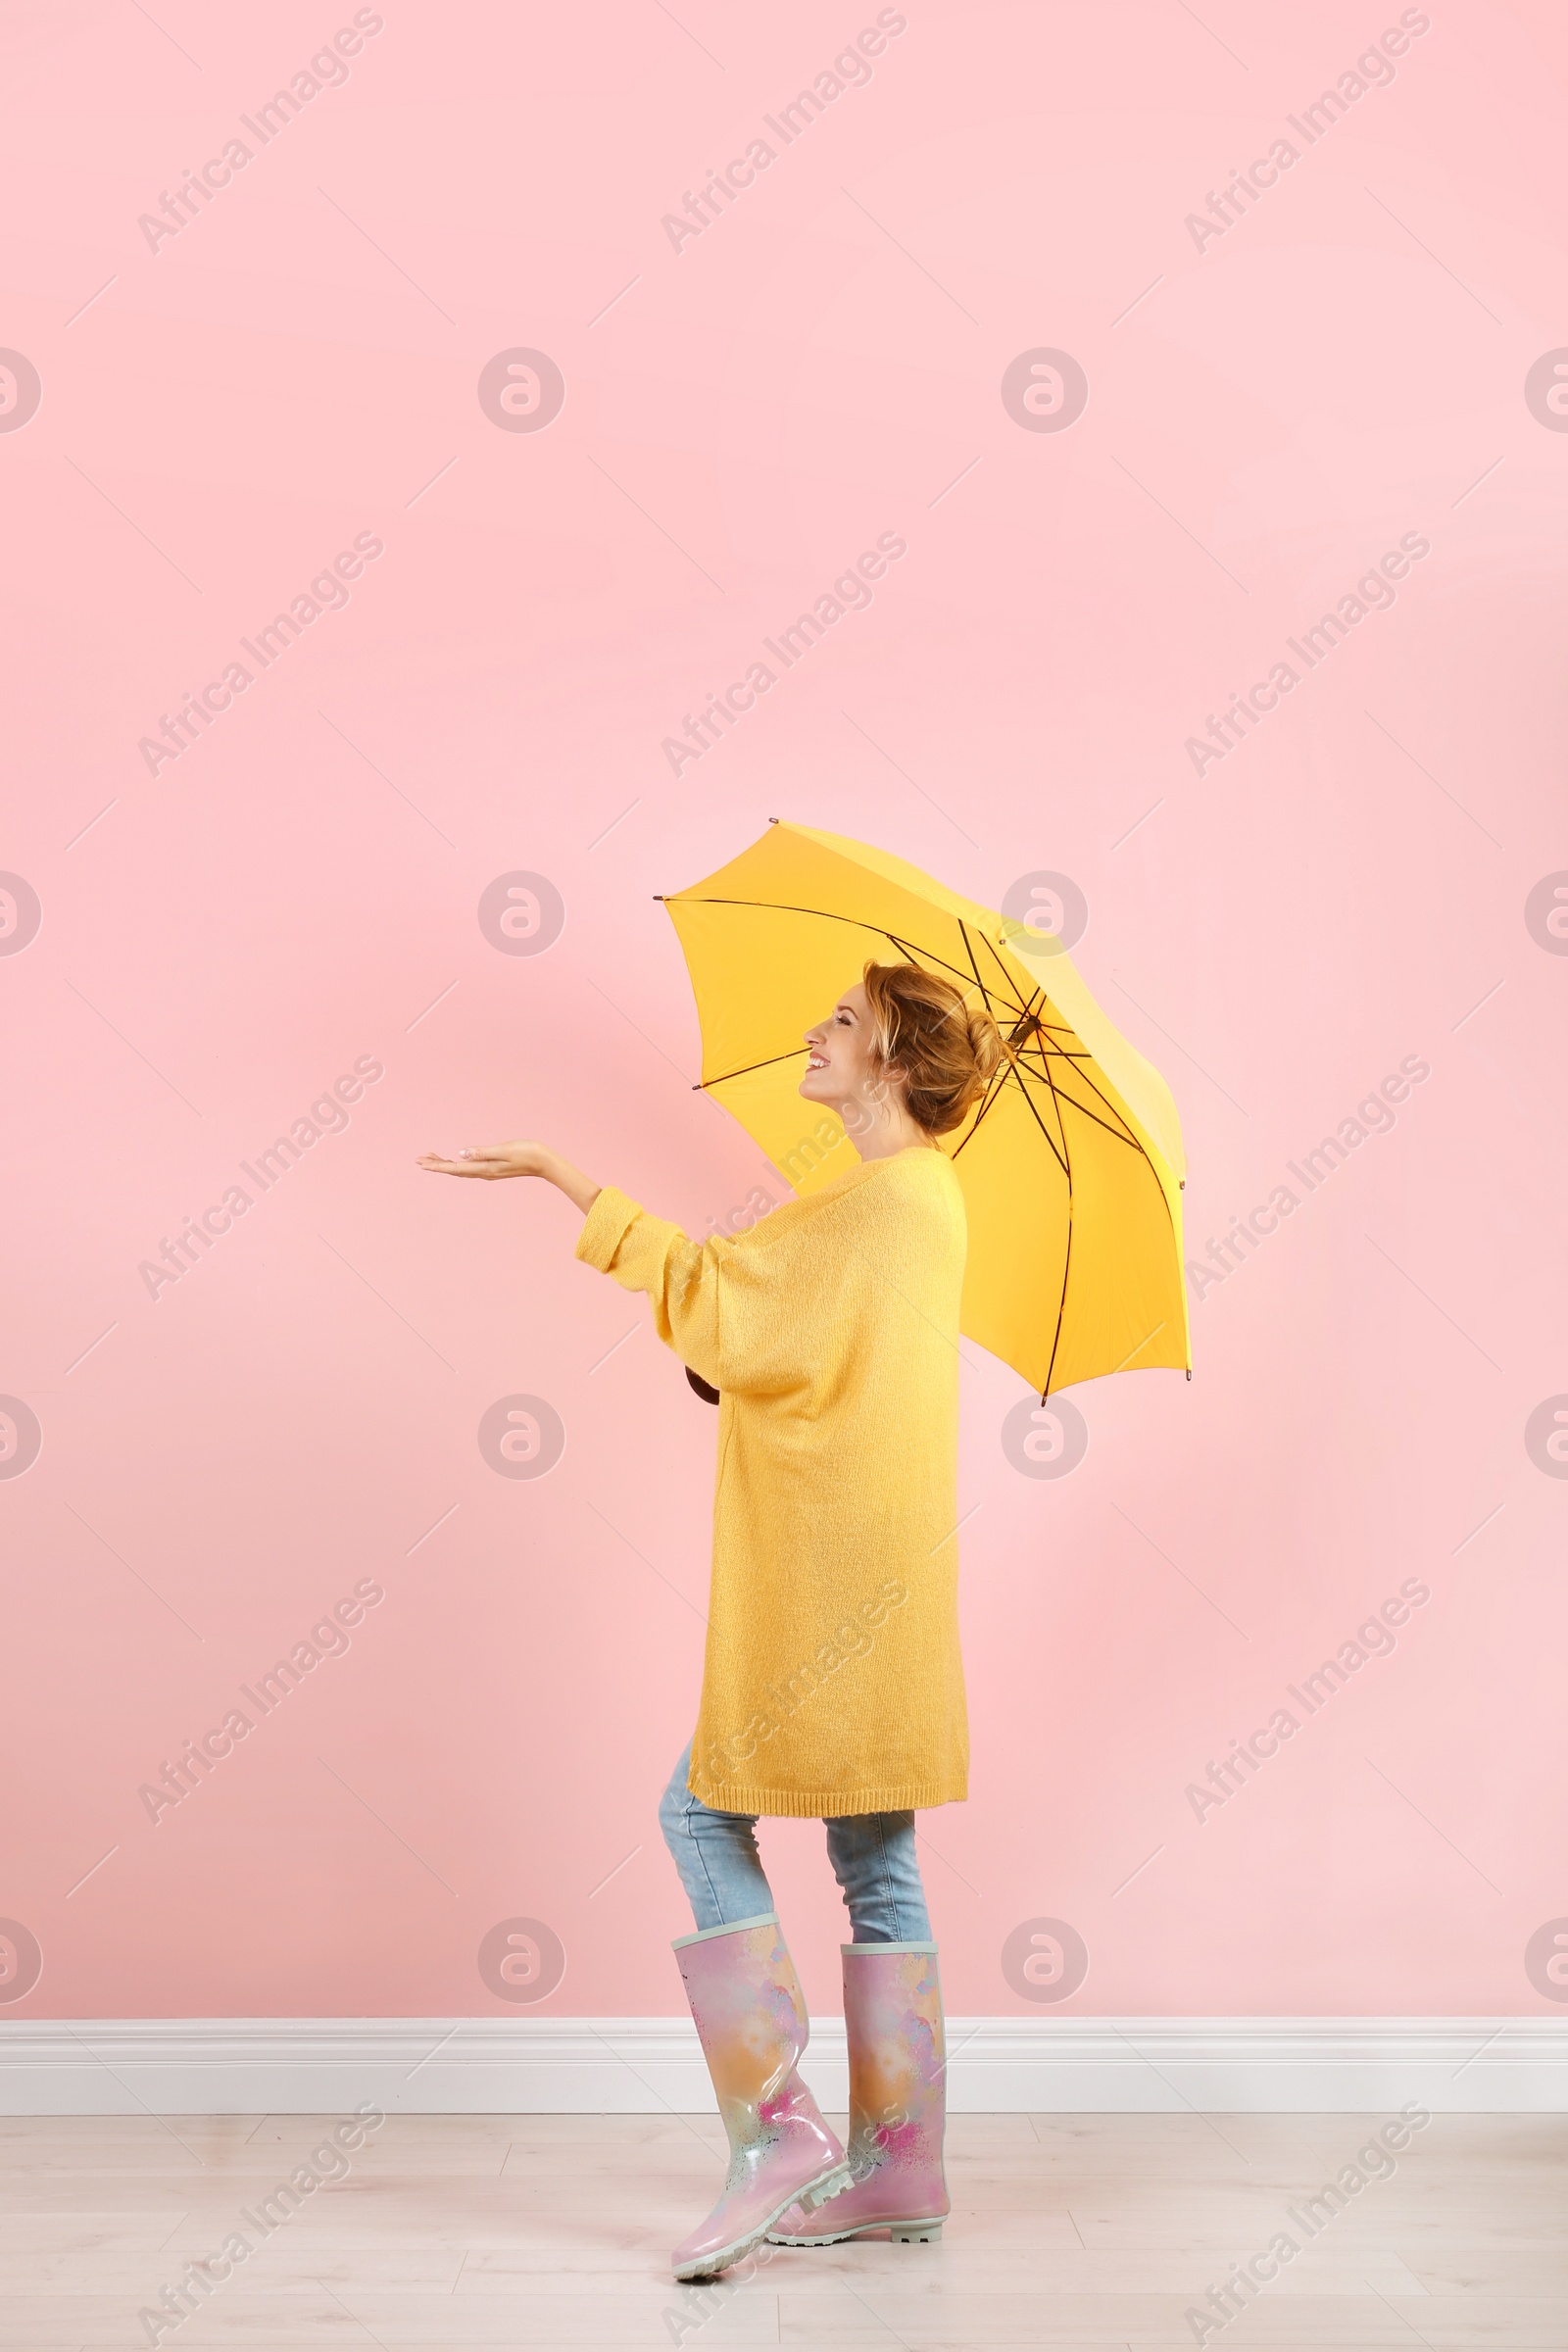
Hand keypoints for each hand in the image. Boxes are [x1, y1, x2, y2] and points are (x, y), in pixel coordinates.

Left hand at [417, 1141, 601, 1214]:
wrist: (546, 1163)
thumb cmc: (528, 1152)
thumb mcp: (504, 1149)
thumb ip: (482, 1152)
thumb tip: (460, 1154)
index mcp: (484, 1168)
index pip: (454, 1168)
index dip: (436, 1165)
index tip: (420, 1162)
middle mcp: (484, 1172)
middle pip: (454, 1171)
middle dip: (436, 1165)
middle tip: (419, 1159)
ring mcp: (489, 1172)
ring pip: (460, 1170)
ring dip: (445, 1164)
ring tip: (431, 1158)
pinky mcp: (493, 1168)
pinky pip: (469, 1168)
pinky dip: (457, 1164)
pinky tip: (455, 1160)